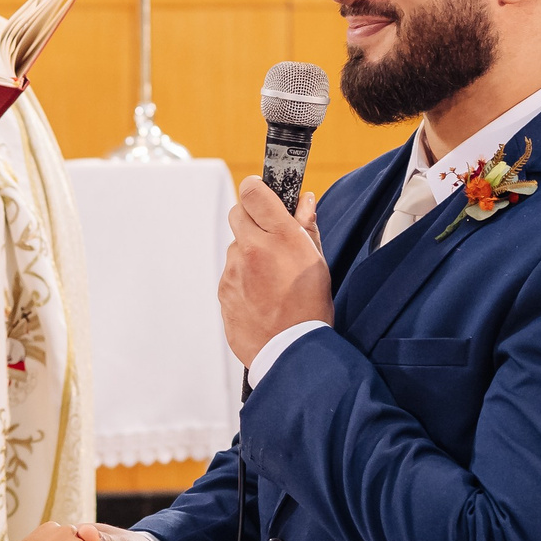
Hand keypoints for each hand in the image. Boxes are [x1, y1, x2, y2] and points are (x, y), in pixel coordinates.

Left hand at [219, 177, 329, 367]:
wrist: (290, 351)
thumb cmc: (310, 308)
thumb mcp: (318, 262)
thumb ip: (306, 226)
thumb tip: (304, 201)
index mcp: (279, 237)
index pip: (253, 191)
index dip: (257, 188)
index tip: (263, 192)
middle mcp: (251, 249)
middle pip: (238, 212)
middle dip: (252, 218)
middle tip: (270, 234)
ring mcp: (233, 270)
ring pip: (236, 246)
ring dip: (249, 252)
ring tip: (271, 277)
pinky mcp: (223, 290)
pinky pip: (231, 273)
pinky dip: (243, 277)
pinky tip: (261, 294)